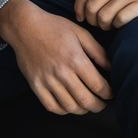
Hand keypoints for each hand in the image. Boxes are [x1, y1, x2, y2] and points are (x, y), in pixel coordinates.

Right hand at [0, 0, 112, 115]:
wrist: (25, 27)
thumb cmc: (54, 27)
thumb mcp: (80, 33)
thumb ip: (97, 51)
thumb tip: (111, 67)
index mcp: (75, 59)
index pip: (98, 85)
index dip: (108, 93)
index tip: (112, 94)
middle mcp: (62, 73)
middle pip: (85, 100)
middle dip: (98, 106)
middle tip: (103, 104)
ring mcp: (47, 81)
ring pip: (70, 106)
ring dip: (82, 110)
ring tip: (88, 105)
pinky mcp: (36, 86)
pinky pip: (52, 107)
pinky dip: (64, 110)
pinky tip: (70, 105)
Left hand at [73, 0, 137, 30]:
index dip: (79, 9)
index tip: (82, 18)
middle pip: (91, 7)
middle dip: (90, 20)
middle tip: (97, 24)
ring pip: (104, 16)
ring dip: (103, 25)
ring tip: (109, 25)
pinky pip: (120, 20)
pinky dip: (116, 26)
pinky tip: (120, 24)